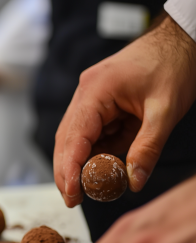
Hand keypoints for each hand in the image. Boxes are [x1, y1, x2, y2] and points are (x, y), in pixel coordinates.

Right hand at [54, 14, 195, 207]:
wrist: (179, 39)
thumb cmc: (172, 65)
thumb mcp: (165, 110)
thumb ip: (148, 148)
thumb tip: (134, 182)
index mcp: (95, 92)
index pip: (74, 137)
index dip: (70, 168)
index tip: (71, 194)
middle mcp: (85, 95)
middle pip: (65, 140)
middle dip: (66, 171)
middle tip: (71, 199)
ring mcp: (89, 100)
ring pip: (73, 139)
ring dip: (77, 165)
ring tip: (83, 190)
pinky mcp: (97, 106)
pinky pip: (89, 135)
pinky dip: (92, 153)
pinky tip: (98, 168)